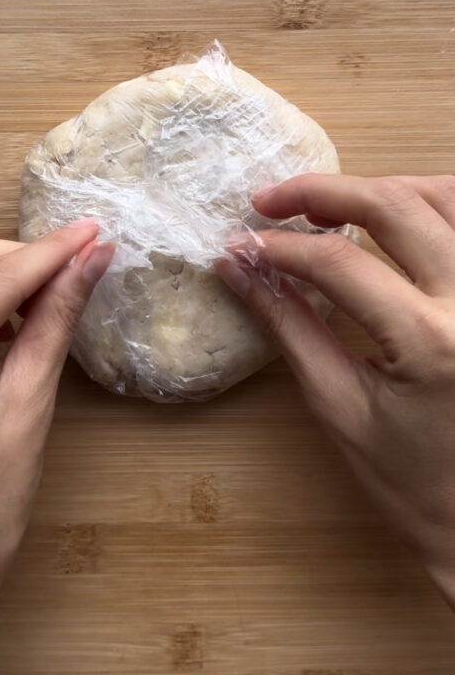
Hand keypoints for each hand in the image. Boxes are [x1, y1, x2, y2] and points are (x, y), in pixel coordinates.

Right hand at [216, 174, 454, 604]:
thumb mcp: (341, 409)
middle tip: (272, 200)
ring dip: (386, 188)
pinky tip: (401, 215)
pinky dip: (435, 203)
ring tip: (334, 204)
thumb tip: (240, 270)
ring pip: (448, 196)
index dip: (279, 246)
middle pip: (396, 206)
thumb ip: (291, 329)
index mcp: (429, 340)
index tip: (240, 244)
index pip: (340, 263)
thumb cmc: (416, 486)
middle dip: (324, 192)